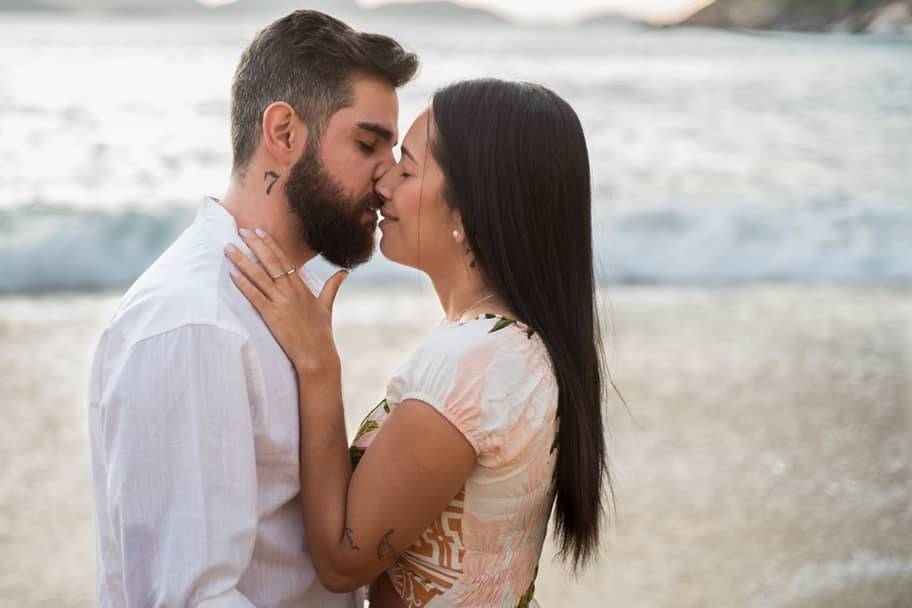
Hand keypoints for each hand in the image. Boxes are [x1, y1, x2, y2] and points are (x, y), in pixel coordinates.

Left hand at [224, 228, 347, 376]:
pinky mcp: (272, 316)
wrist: (317, 354)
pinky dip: (243, 284)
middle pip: (270, 262)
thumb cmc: (321, 332)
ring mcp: (281, 303)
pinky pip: (254, 297)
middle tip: (241, 230)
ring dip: (242, 261)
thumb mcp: (327, 305)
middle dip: (254, 245)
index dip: (270, 244)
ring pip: (259, 276)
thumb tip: (344, 272)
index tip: (259, 231)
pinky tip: (232, 274)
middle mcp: (291, 291)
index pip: (284, 259)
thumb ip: (333, 286)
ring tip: (228, 248)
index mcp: (302, 287)